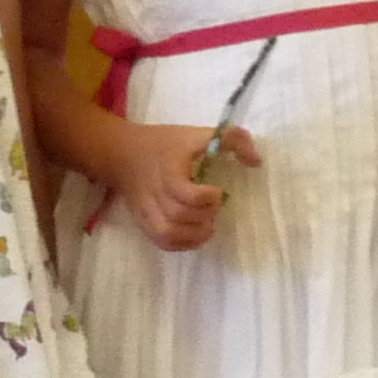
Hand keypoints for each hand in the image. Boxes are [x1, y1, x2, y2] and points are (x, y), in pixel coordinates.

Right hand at [103, 119, 258, 252]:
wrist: (122, 153)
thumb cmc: (164, 143)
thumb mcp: (197, 132)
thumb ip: (232, 139)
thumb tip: (255, 162)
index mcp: (168, 170)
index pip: (186, 194)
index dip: (207, 198)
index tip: (217, 192)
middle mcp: (154, 192)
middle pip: (177, 216)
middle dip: (203, 216)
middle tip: (214, 209)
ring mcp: (146, 210)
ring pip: (166, 233)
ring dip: (192, 235)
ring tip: (207, 227)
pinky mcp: (142, 220)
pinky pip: (159, 241)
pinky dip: (180, 245)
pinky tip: (194, 237)